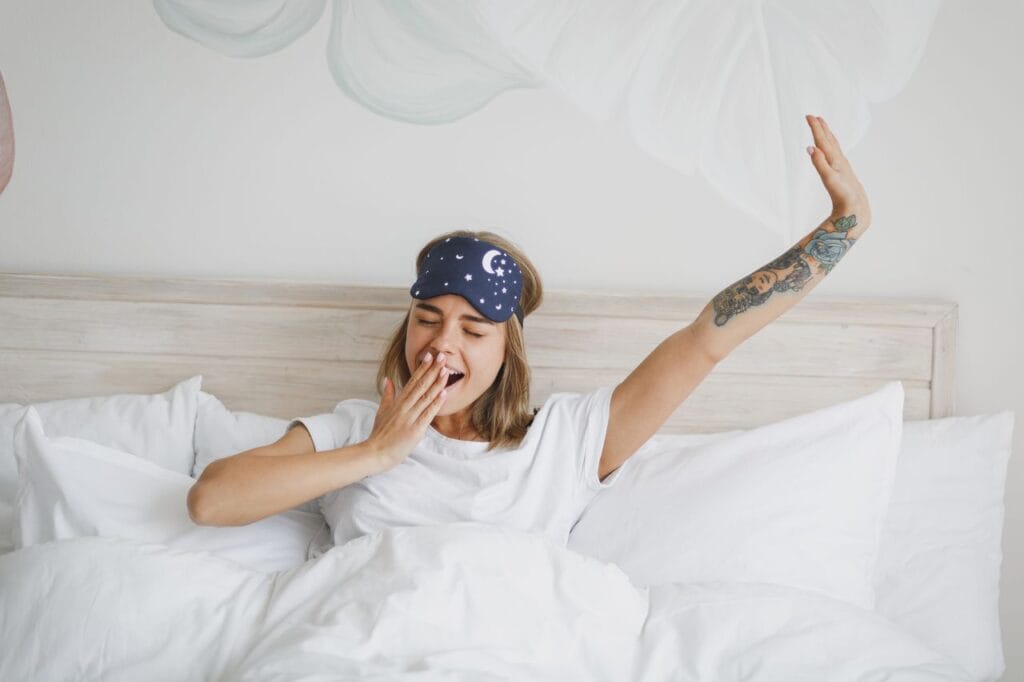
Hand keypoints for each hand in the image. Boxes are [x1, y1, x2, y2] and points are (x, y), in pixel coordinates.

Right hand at [367, 351, 449, 470]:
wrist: (376, 452)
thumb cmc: (379, 434)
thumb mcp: (382, 411)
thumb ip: (387, 395)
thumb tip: (387, 379)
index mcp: (398, 402)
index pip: (412, 381)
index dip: (422, 368)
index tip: (430, 356)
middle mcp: (404, 407)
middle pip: (421, 385)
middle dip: (432, 370)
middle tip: (442, 356)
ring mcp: (409, 418)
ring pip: (426, 397)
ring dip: (437, 383)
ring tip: (446, 370)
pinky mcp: (415, 429)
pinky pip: (427, 414)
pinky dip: (436, 403)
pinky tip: (443, 393)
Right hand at [806, 114, 871, 226]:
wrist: (857, 205)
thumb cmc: (843, 194)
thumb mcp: (829, 179)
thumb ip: (819, 163)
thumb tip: (810, 147)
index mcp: (834, 159)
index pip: (822, 140)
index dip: (815, 128)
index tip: (808, 116)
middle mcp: (839, 159)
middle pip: (829, 139)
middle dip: (821, 127)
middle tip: (813, 116)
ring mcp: (841, 165)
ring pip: (833, 145)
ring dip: (827, 135)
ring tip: (822, 126)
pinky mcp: (842, 171)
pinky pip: (835, 153)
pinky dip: (830, 146)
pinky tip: (830, 148)